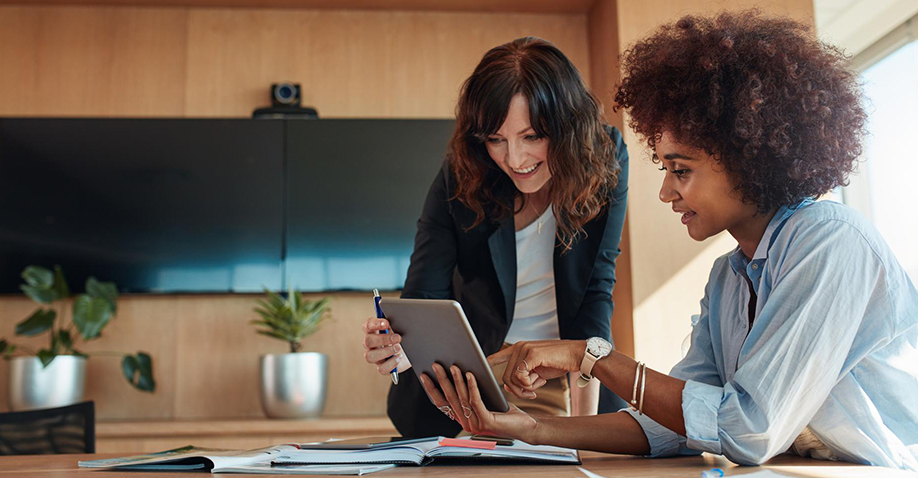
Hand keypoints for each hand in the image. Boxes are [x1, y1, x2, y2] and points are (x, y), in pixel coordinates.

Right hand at [361, 317, 411, 374]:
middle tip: (397, 338)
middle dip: (383, 339)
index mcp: (373, 331)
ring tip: (398, 348)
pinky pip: (381, 369)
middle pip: (367, 341)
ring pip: (370, 357)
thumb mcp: (401, 327)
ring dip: (385, 352)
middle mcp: (371, 344)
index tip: (386, 323)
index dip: (375, 324)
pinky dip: (391, 363)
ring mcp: (375, 357)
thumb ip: (396, 322)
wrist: (413, 351)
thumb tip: (397, 319)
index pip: (367, 326)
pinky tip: (399, 357)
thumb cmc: (404, 336)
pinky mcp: (382, 367)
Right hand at [419, 365, 538, 440]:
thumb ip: (471, 393)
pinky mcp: (486, 422)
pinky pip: (476, 400)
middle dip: (441, 380)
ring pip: (462, 398)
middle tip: (435, 365)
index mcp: (463, 418)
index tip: (424, 375)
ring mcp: (475, 424)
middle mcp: (466, 423)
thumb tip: (459, 371)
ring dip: (456, 380)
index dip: (432, 389)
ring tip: (453, 366)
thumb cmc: (505, 412)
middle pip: (449, 398)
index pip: (442, 403)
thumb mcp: (484, 400)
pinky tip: (470, 374)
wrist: (525, 426)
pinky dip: (472, 386)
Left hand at [489, 340, 584, 398]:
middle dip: (515, 390)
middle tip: (529, 394)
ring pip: (512, 378)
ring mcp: (525, 349)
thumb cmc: (558, 363)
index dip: (487, 365)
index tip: (479, 372)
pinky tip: (539, 384)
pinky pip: (521, 376)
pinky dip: (529, 384)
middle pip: (505, 375)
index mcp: (519, 349)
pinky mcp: (532, 354)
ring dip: (523, 389)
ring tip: (536, 389)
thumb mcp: (537, 371)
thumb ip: (522, 376)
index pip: (496, 356)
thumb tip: (506, 386)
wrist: (576, 355)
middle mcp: (519, 347)